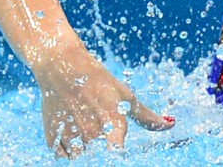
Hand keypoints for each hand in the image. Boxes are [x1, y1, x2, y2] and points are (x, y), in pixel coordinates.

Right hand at [34, 47, 173, 157]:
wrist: (60, 66)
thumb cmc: (97, 80)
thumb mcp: (124, 95)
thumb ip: (146, 116)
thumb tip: (170, 125)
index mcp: (112, 121)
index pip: (117, 153)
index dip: (117, 153)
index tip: (117, 148)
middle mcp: (90, 132)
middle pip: (101, 155)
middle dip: (102, 144)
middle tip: (98, 123)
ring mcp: (70, 135)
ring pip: (83, 157)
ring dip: (86, 147)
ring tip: (84, 124)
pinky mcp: (52, 137)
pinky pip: (65, 156)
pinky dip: (69, 148)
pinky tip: (71, 129)